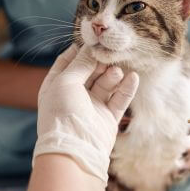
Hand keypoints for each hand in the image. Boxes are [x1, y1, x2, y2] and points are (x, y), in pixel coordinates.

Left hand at [33, 45, 138, 183]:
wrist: (75, 150)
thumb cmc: (62, 114)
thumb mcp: (66, 82)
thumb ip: (81, 64)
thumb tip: (90, 48)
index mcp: (56, 87)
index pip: (67, 63)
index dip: (79, 51)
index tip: (92, 40)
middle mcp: (73, 96)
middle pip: (89, 72)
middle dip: (99, 62)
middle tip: (109, 54)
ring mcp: (91, 107)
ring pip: (106, 84)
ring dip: (112, 75)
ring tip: (117, 70)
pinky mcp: (108, 118)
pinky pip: (119, 99)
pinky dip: (126, 88)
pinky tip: (133, 78)